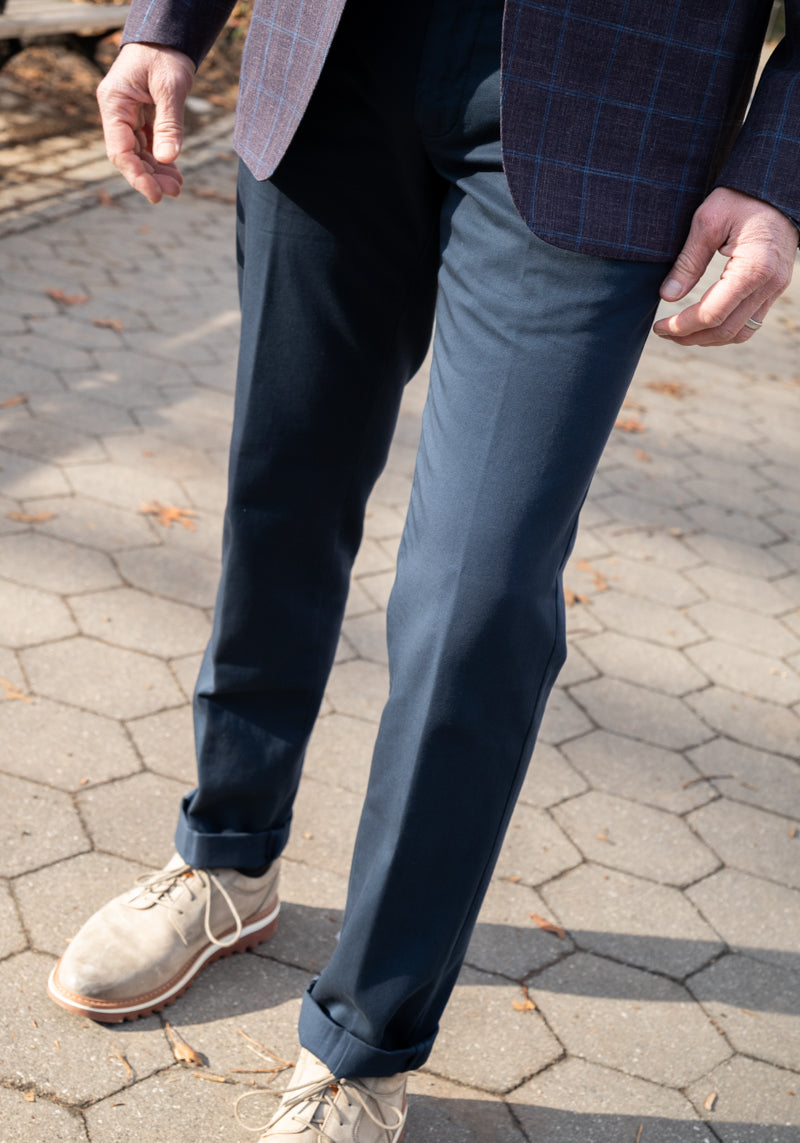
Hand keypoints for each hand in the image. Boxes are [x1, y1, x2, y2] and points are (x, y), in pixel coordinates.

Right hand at [97, 43, 194, 203]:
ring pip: (139, 154)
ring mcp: (128, 116)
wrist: (167, 36)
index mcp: (114, 103)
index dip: (136, 176)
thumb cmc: (165, 54)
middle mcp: (117, 112)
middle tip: (174, 192)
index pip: (120, 150)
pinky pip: (148, 145)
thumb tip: (167, 160)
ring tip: (177, 186)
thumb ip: (169, 124)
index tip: (155, 195)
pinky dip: (161, 160)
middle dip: (150, 177)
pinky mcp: (141, 117)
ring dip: (157, 172)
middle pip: (129, 156)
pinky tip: (175, 173)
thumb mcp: (170, 87)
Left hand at [653, 187, 796, 345]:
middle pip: (725, 330)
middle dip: (690, 337)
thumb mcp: (707, 221)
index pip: (712, 314)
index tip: (659, 327)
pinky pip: (750, 322)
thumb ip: (688, 262)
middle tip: (663, 332)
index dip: (681, 326)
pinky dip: (725, 330)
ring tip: (680, 332)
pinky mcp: (775, 289)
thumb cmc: (741, 197)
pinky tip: (703, 324)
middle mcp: (769, 284)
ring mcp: (775, 289)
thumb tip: (667, 297)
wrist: (776, 189)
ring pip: (740, 333)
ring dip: (707, 338)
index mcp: (753, 268)